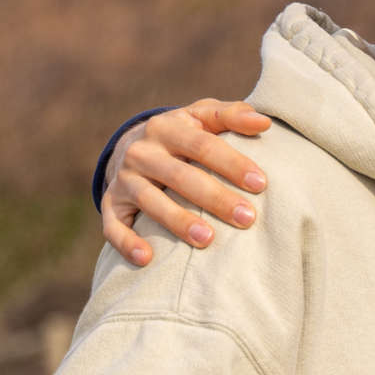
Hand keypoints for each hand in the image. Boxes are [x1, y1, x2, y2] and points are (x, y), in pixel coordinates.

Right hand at [102, 98, 272, 265]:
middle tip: (246, 218)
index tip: (261, 184)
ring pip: (150, 201)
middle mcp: (141, 152)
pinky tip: (147, 259)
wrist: (130, 146)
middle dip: (215, 198)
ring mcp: (124, 179)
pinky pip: (113, 226)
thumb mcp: (202, 116)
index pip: (203, 145)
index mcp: (167, 127)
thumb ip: (232, 115)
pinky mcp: (111, 204)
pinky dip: (127, 242)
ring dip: (178, 221)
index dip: (232, 164)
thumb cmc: (182, 134)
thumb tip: (263, 123)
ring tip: (208, 239)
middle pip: (180, 176)